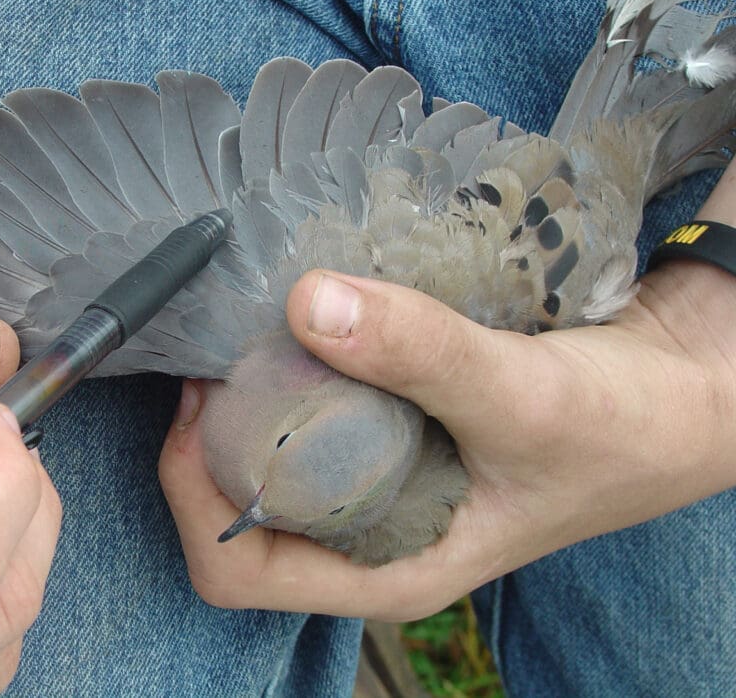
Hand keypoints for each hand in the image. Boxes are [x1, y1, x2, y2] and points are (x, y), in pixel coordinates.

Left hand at [159, 252, 735, 620]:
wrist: (678, 391)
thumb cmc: (620, 429)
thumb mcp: (522, 398)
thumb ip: (421, 356)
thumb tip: (310, 304)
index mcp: (385, 568)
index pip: (237, 568)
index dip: (194, 491)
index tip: (202, 401)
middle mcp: (369, 530)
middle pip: (240, 497)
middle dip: (217, 427)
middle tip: (227, 344)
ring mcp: (379, 476)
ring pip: (275, 441)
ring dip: (258, 384)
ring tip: (259, 320)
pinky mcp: (394, 424)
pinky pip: (321, 398)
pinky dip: (303, 358)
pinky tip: (310, 312)